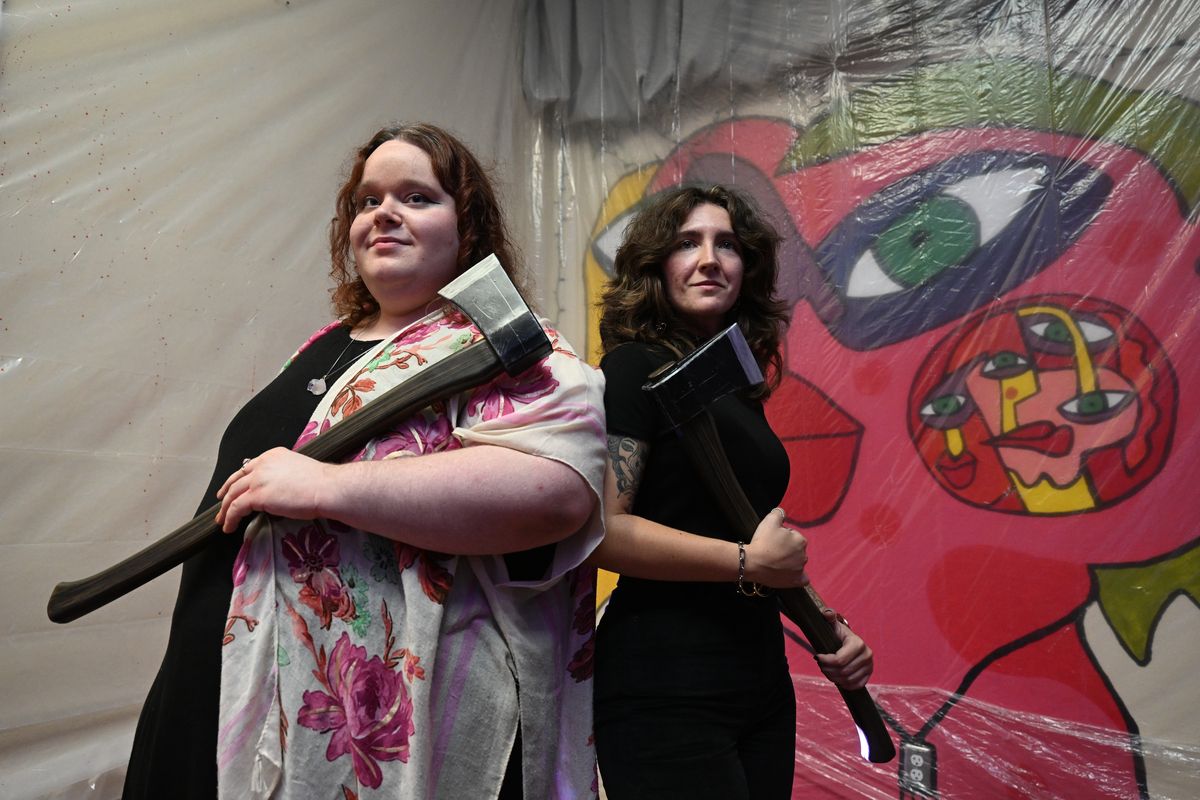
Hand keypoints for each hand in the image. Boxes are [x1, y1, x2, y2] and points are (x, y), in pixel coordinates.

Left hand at [215, 447, 331, 532]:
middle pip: (236, 480)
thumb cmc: (321, 482)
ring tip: (223, 521)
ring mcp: (258, 479)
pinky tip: (230, 527)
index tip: (233, 488)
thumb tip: (278, 489)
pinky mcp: (257, 495)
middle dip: (226, 494)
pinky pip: (236, 508)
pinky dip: (230, 518)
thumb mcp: (298, 470)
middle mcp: (262, 464)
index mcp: (273, 455)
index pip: (248, 467)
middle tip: (222, 504)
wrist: (327, 488)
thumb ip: (283, 475)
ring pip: (233, 495)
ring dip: (225, 510)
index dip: (237, 480)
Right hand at [743, 507, 808, 588]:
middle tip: (773, 550)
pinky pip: (803, 579)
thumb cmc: (762, 542)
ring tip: (776, 562)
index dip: (782, 537)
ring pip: (798, 563)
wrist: (753, 563)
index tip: (773, 540)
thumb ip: (779, 513)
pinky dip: (798, 577)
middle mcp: (804, 555)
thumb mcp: (769, 521)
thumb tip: (783, 512)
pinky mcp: (795, 581)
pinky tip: (790, 574)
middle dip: (787, 549)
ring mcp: (800, 569)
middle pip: (796, 550)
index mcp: (800, 540)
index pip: (793, 536)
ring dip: (790, 562)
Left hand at [815, 608, 873, 689]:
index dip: (825, 662)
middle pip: (843, 672)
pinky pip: (855, 685)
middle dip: (828, 670)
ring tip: (827, 670)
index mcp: (858, 643)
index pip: (839, 660)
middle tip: (821, 665)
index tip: (817, 657)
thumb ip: (829, 617)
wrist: (848, 641)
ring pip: (848, 680)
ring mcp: (869, 666)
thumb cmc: (837, 633)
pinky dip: (844, 684)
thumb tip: (827, 613)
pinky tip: (837, 677)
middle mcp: (867, 655)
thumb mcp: (832, 624)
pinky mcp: (869, 674)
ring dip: (834, 678)